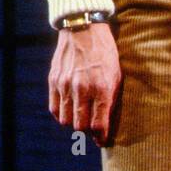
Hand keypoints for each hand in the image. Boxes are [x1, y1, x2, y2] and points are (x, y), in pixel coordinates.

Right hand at [49, 22, 120, 145]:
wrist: (84, 29)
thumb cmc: (106, 52)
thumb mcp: (117, 73)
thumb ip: (110, 98)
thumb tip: (106, 121)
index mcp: (102, 87)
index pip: (98, 124)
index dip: (100, 137)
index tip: (102, 141)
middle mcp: (82, 89)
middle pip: (80, 126)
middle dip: (87, 132)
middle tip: (92, 129)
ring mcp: (65, 85)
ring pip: (66, 121)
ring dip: (74, 123)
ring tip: (81, 118)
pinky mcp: (54, 81)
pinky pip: (55, 109)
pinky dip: (62, 114)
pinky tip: (69, 110)